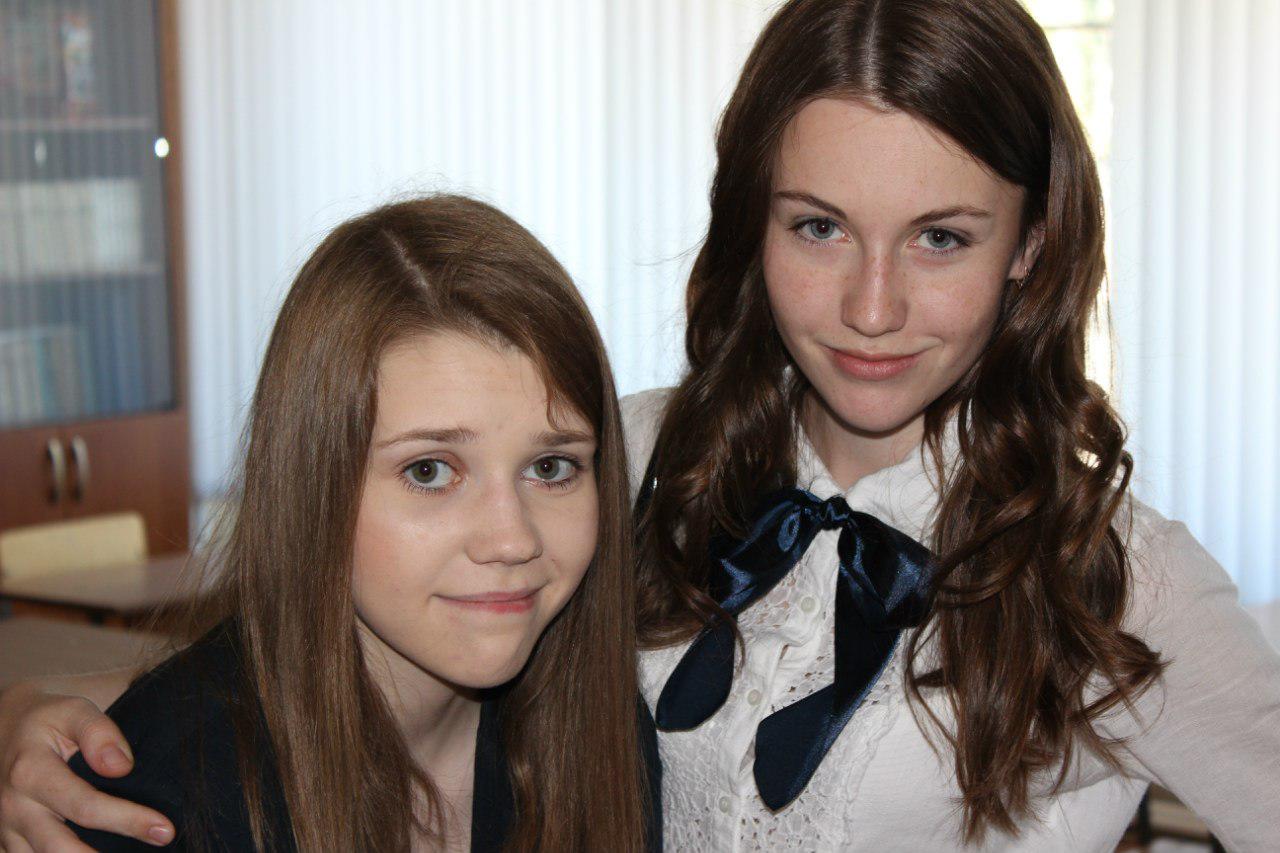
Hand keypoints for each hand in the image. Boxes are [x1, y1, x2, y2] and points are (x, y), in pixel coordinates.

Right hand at [0, 680, 174, 849]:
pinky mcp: (7, 840)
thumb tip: (121, 767)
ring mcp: (7, 828)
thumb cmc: (47, 720)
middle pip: (61, 847)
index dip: (127, 821)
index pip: (85, 806)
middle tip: (154, 845)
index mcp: (31, 773)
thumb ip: (99, 733)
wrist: (3, 726)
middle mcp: (15, 807)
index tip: (164, 829)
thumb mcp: (73, 711)